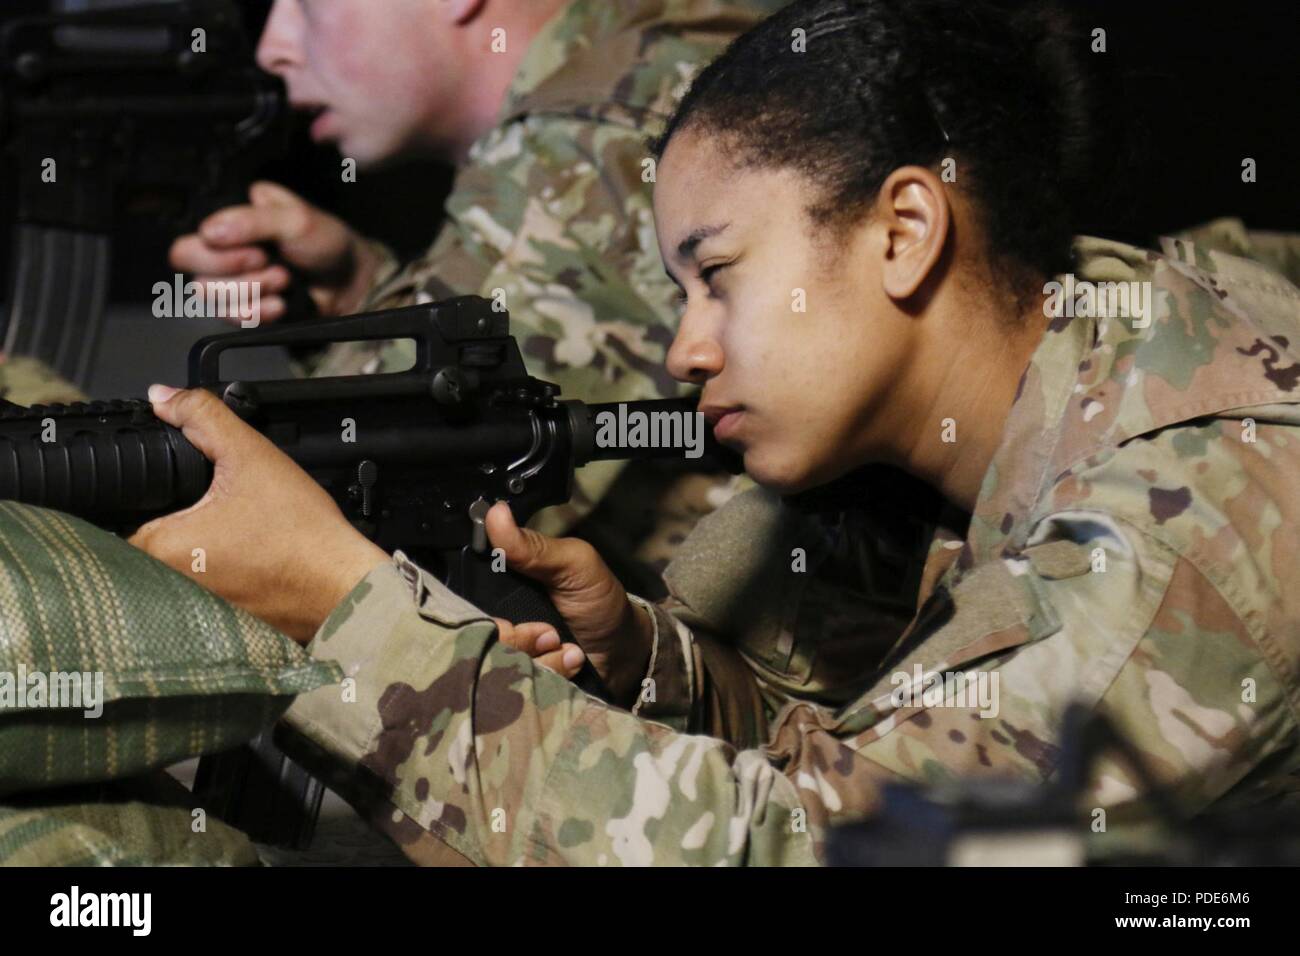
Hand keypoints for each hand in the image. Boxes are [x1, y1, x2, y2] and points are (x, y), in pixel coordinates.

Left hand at [128, 386, 387, 642]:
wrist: (345, 585)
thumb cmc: (302, 533)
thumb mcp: (251, 456)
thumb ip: (203, 417)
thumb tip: (165, 398)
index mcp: (161, 549)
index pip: (121, 517)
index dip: (147, 495)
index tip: (177, 490)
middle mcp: (170, 586)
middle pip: (150, 542)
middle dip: (177, 520)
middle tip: (220, 508)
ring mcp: (196, 609)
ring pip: (180, 569)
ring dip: (201, 550)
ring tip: (242, 533)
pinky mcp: (223, 622)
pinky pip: (208, 593)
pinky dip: (226, 573)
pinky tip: (256, 558)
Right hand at [168, 181, 383, 321]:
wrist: (350, 281)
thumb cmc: (326, 241)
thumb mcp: (295, 218)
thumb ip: (251, 221)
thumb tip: (209, 231)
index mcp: (228, 221)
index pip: (188, 245)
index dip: (215, 255)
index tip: (256, 252)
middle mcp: (223, 253)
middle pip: (196, 277)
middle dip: (240, 276)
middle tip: (273, 266)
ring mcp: (233, 283)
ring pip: (214, 301)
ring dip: (254, 292)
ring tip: (285, 280)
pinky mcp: (246, 308)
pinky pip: (234, 320)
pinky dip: (260, 312)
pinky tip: (282, 303)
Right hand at [485, 503, 653, 704]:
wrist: (623, 652)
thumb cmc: (598, 601)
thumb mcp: (573, 564)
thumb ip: (533, 547)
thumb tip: (495, 513)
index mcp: (495, 583)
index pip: (460, 591)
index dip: (477, 601)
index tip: (509, 611)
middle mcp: (489, 618)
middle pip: (472, 631)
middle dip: (515, 635)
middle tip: (550, 632)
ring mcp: (501, 652)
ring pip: (493, 659)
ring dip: (535, 656)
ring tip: (564, 646)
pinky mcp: (514, 681)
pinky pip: (511, 684)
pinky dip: (544, 673)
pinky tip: (568, 662)